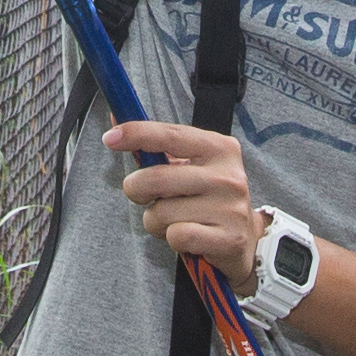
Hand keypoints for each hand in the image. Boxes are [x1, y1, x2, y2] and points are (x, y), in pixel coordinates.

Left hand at [109, 119, 259, 290]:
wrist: (244, 240)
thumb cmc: (206, 198)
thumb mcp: (189, 166)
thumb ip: (156, 146)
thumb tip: (115, 114)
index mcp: (219, 148)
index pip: (170, 134)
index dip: (136, 133)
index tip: (110, 138)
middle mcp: (228, 175)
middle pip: (156, 178)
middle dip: (136, 190)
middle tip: (144, 196)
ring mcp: (231, 208)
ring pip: (162, 212)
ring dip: (156, 221)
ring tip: (175, 221)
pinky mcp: (229, 238)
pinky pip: (176, 236)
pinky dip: (172, 240)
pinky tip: (188, 237)